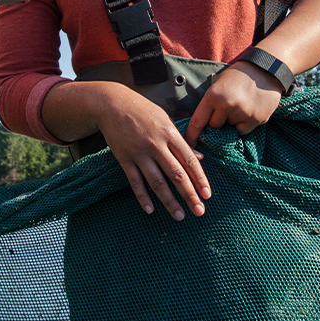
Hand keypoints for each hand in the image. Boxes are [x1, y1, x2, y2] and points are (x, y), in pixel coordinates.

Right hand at [94, 86, 209, 219]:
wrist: (112, 104)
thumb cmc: (143, 111)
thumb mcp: (166, 120)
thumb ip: (182, 140)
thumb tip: (199, 158)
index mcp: (170, 134)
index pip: (189, 160)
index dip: (200, 179)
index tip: (207, 195)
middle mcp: (156, 145)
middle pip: (176, 174)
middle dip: (189, 195)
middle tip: (199, 211)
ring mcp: (139, 153)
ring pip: (157, 182)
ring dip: (169, 201)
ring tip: (179, 215)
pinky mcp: (124, 159)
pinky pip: (135, 182)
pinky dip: (142, 197)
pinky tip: (150, 210)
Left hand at [186, 62, 282, 145]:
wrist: (266, 69)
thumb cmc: (238, 75)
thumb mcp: (218, 83)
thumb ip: (211, 102)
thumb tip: (204, 125)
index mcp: (214, 95)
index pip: (198, 121)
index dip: (191, 135)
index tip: (190, 144)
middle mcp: (227, 105)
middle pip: (214, 126)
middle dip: (217, 121)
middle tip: (225, 109)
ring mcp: (243, 113)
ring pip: (230, 128)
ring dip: (232, 121)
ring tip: (240, 106)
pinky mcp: (257, 119)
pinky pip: (243, 130)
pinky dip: (244, 124)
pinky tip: (248, 110)